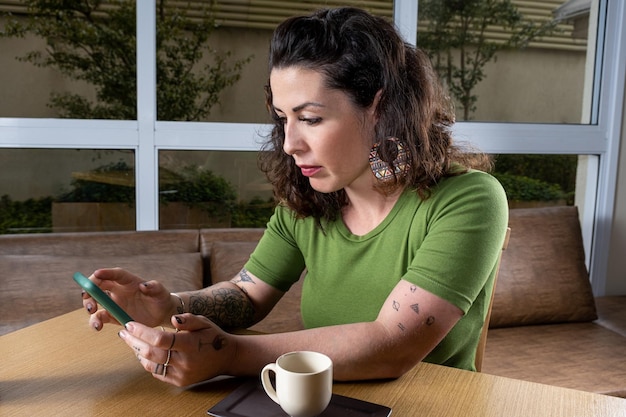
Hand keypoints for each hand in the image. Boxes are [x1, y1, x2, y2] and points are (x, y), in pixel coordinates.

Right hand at [82, 268, 172, 329]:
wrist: (161, 314)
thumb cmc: (161, 298)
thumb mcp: (161, 291)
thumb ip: (154, 287)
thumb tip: (144, 285)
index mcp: (128, 281)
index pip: (115, 274)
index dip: (105, 273)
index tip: (96, 273)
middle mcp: (118, 290)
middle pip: (98, 285)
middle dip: (89, 289)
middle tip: (89, 298)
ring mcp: (114, 303)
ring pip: (95, 301)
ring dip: (89, 305)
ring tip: (93, 312)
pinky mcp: (113, 316)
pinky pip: (100, 317)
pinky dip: (95, 321)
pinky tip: (98, 327)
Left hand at [118, 314, 235, 386]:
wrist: (226, 358)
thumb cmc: (213, 336)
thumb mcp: (204, 322)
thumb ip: (188, 319)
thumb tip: (172, 318)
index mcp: (190, 344)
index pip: (160, 339)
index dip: (142, 331)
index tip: (129, 324)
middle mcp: (185, 361)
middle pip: (151, 352)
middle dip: (134, 341)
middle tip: (124, 332)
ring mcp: (181, 374)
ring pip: (151, 364)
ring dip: (138, 352)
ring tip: (131, 341)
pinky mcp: (179, 382)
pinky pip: (157, 373)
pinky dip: (147, 362)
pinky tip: (143, 352)